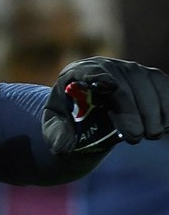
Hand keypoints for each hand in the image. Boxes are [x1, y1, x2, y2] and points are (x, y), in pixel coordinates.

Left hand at [42, 57, 168, 153]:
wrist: (87, 111)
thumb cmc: (69, 117)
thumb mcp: (55, 126)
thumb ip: (56, 135)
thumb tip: (63, 148)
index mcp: (78, 72)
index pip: (90, 71)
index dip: (102, 78)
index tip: (111, 88)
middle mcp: (105, 66)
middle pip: (124, 80)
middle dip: (132, 109)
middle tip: (136, 136)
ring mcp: (129, 69)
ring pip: (148, 81)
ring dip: (154, 109)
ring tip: (152, 134)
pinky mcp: (149, 78)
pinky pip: (164, 85)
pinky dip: (168, 104)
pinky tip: (166, 124)